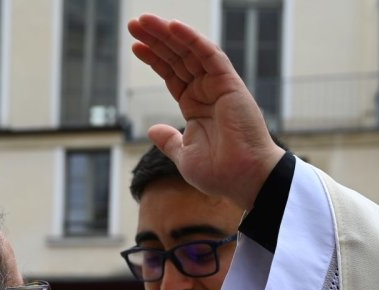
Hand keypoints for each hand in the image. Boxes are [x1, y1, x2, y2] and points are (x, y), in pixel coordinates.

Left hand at [127, 14, 284, 209]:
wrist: (244, 180)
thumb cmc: (220, 174)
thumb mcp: (185, 157)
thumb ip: (169, 141)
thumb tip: (152, 130)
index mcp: (195, 107)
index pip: (172, 75)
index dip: (154, 59)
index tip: (135, 46)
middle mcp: (207, 93)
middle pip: (177, 58)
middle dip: (156, 40)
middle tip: (134, 24)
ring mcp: (218, 86)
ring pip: (190, 52)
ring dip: (167, 34)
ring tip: (144, 20)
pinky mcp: (230, 84)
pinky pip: (209, 55)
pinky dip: (192, 40)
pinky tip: (173, 27)